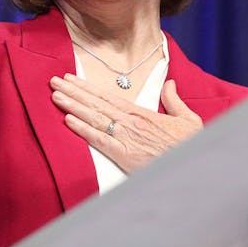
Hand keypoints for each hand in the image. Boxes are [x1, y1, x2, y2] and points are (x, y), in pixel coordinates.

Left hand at [49, 73, 202, 173]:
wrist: (192, 167)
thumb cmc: (191, 146)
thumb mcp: (188, 119)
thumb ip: (174, 101)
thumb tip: (170, 83)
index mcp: (143, 114)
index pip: (110, 97)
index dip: (89, 87)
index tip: (73, 79)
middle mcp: (131, 122)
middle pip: (97, 104)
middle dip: (74, 91)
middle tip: (54, 81)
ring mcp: (127, 138)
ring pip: (94, 117)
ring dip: (73, 105)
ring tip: (56, 95)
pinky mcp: (124, 155)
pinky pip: (99, 139)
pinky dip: (83, 129)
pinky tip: (68, 120)